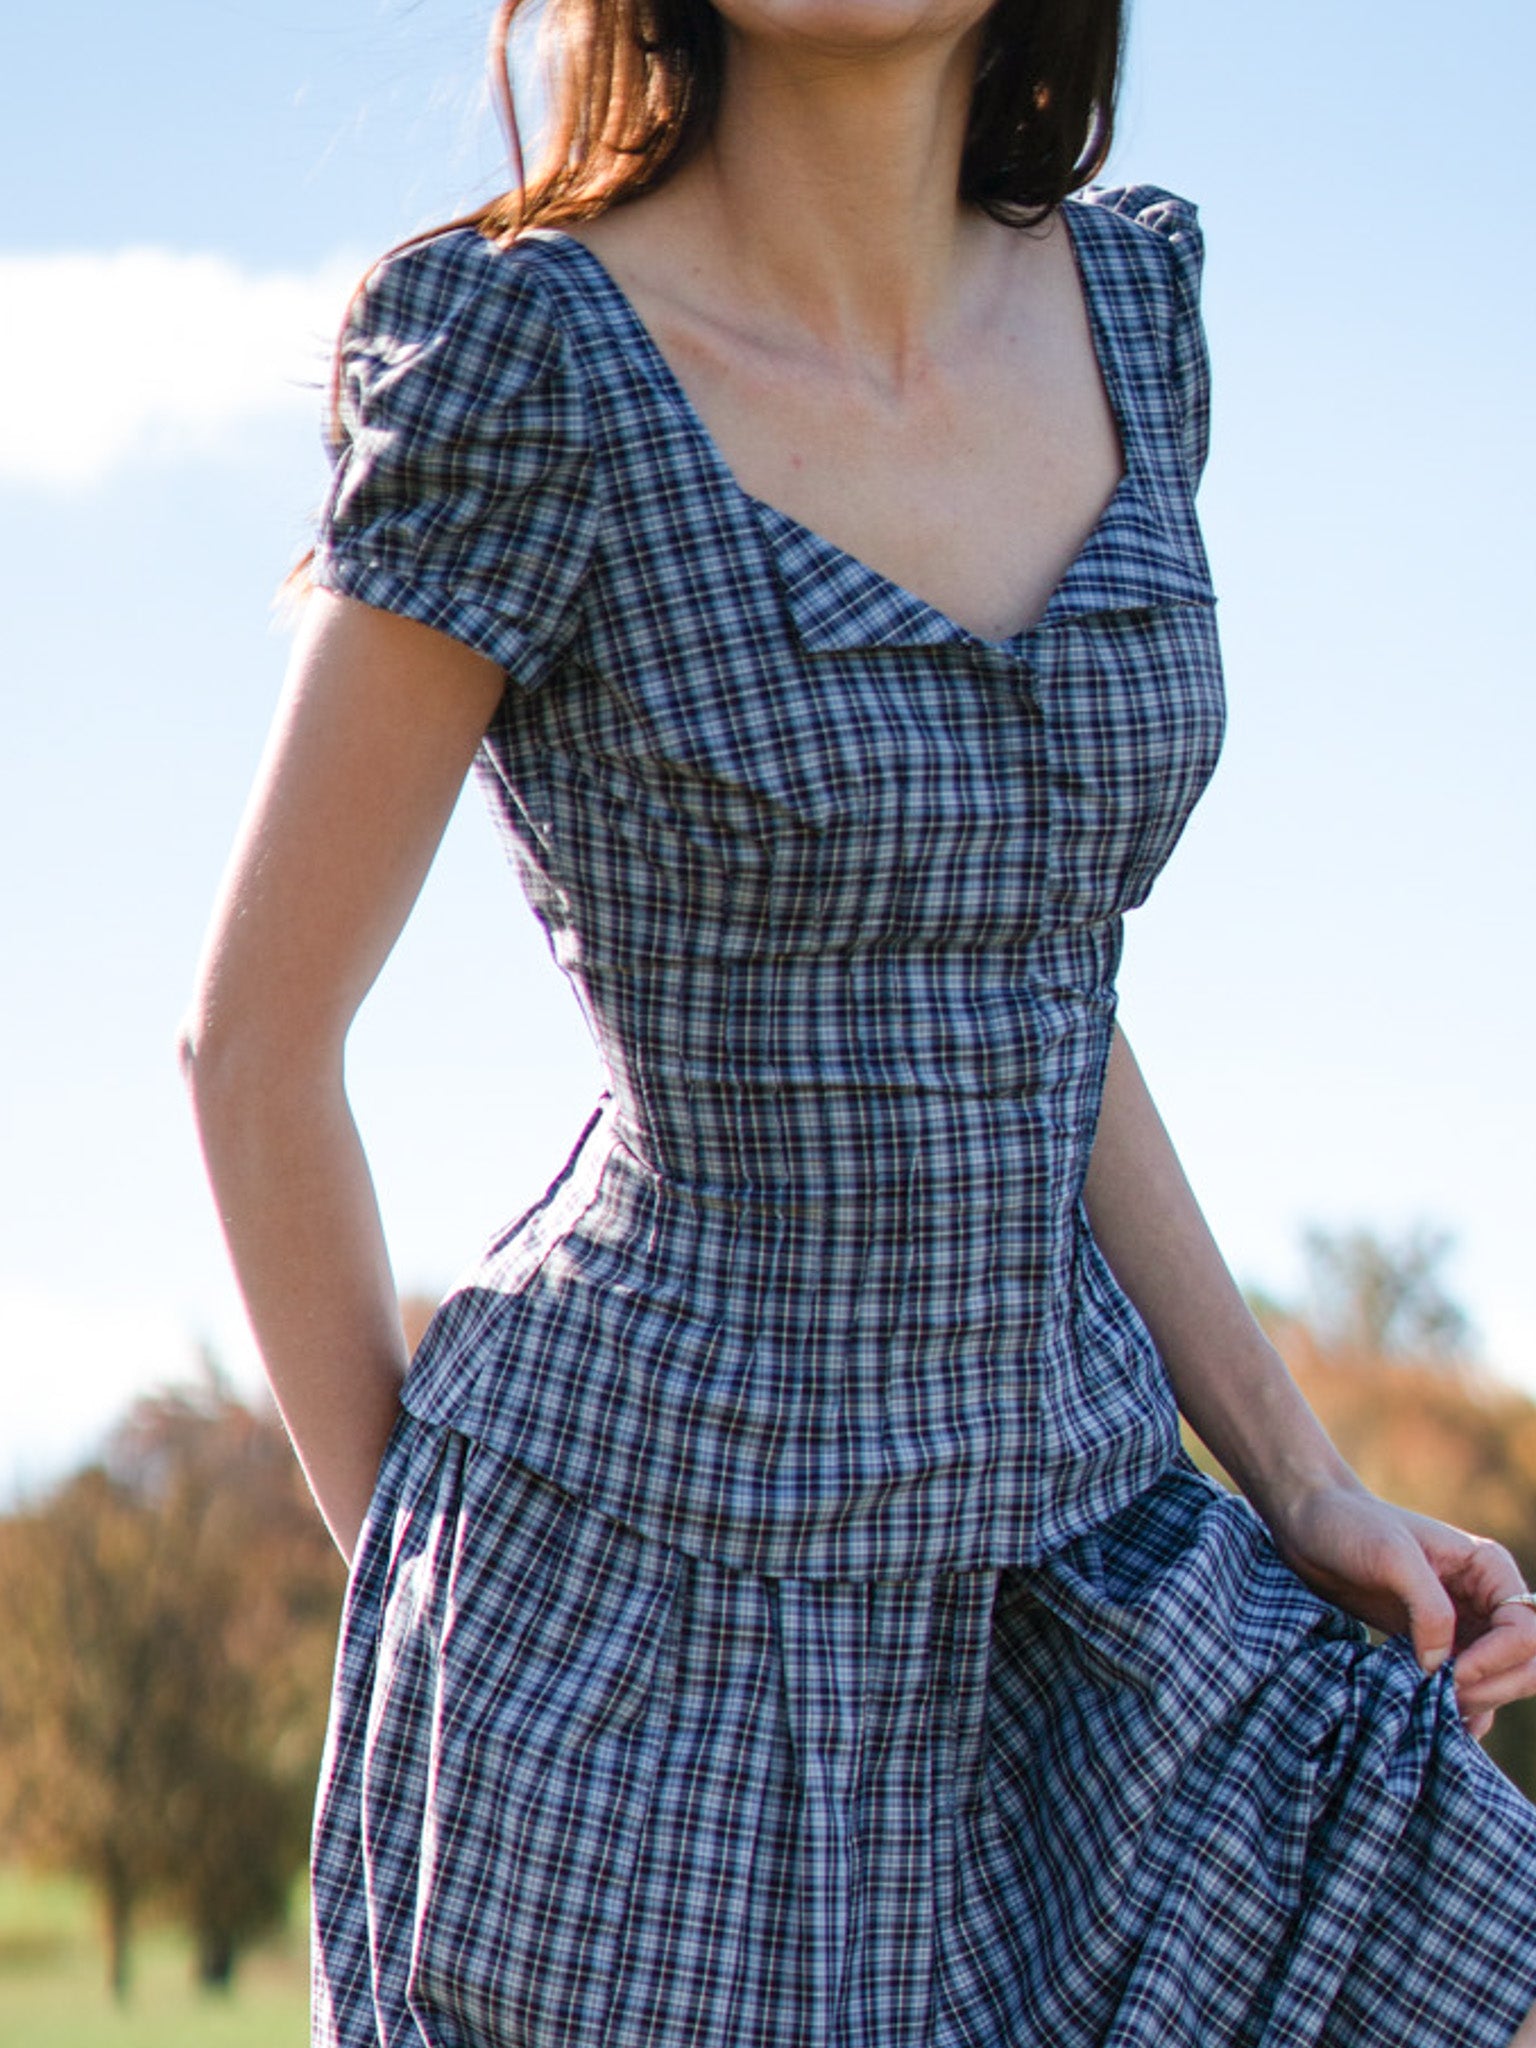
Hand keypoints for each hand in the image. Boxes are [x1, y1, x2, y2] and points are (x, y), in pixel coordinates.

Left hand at [1263, 1480, 1535, 1740]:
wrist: (1308, 1527)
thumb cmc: (1349, 1526)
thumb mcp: (1392, 1555)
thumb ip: (1427, 1606)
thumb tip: (1442, 1666)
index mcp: (1488, 1569)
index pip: (1524, 1631)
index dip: (1496, 1661)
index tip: (1451, 1673)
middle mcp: (1485, 1599)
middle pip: (1526, 1663)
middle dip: (1493, 1687)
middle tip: (1443, 1700)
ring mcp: (1464, 1625)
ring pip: (1500, 1681)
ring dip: (1477, 1703)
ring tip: (1432, 1711)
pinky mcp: (1436, 1646)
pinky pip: (1469, 1688)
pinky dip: (1462, 1710)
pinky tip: (1437, 1724)